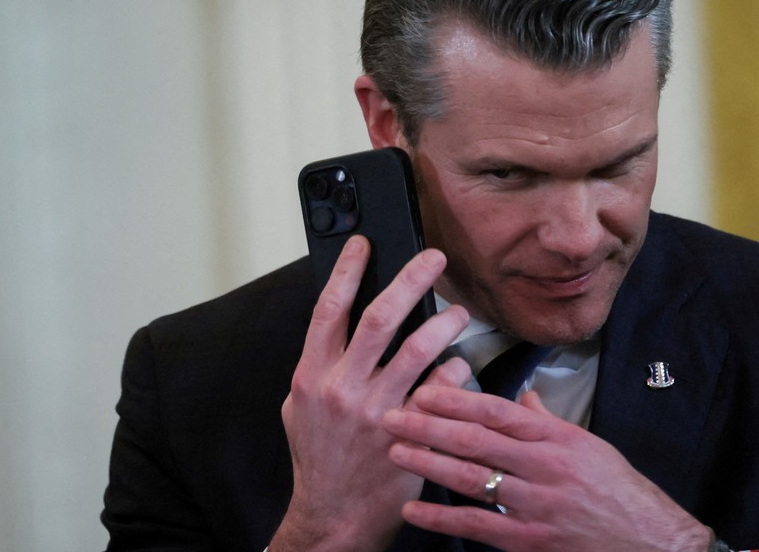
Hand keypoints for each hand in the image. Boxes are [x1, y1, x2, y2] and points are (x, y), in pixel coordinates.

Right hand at [271, 236, 470, 551]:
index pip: (328, 309)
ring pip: (419, 350)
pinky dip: (454, 370)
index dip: (347, 270)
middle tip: (435, 259)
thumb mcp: (299, 407)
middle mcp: (343, 388)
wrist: (333, 516)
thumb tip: (337, 324)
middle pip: (380, 318)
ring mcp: (378, 411)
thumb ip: (318, 366)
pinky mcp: (410, 433)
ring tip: (459, 313)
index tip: (364, 243)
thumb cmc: (320, 459)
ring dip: (445, 323)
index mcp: (312, 376)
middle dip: (411, 279)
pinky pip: (442, 389)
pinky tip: (458, 363)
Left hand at [382, 386, 712, 551]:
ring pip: (472, 480)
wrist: (652, 541)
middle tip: (391, 415)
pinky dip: (442, 519)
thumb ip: (548, 422)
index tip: (424, 389)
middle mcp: (545, 468)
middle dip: (428, 426)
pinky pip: (478, 527)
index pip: (498, 411)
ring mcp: (536, 506)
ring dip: (428, 465)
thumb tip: (524, 398)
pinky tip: (413, 512)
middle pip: (476, 440)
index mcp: (557, 438)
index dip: (457, 399)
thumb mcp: (588, 444)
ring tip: (394, 453)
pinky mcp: (531, 541)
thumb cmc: (618, 490)